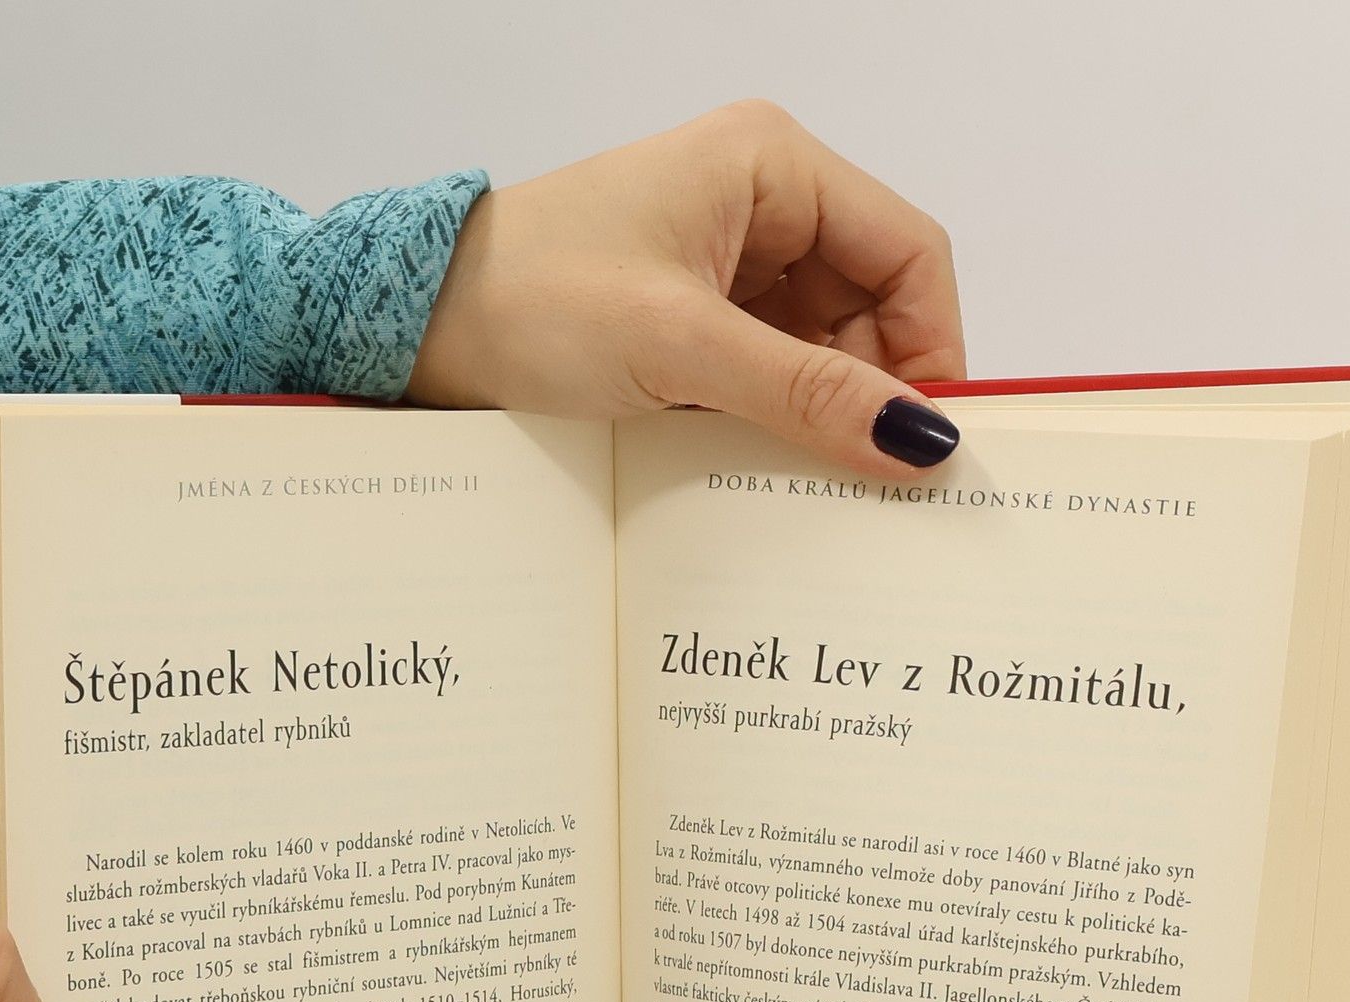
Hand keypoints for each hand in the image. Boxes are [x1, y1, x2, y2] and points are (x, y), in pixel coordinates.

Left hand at [407, 99, 966, 474]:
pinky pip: (772, 375)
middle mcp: (762, 206)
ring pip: (825, 351)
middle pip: (874, 308)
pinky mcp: (696, 322)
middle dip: (875, 393)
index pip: (908, 252)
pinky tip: (767, 470)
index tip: (926, 442)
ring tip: (809, 484)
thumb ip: (808, 393)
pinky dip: (779, 424)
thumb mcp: (682, 348)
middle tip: (871, 485)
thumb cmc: (534, 300)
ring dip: (824, 417)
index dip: (931, 346)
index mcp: (772, 167)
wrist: (418, 328)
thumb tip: (921, 442)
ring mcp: (728, 266)